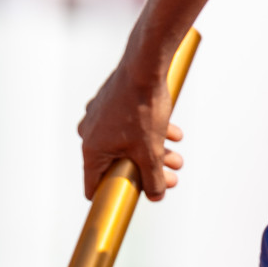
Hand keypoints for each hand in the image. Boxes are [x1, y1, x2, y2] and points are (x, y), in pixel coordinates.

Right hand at [77, 57, 184, 201]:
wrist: (145, 66)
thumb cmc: (141, 108)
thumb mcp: (150, 151)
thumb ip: (152, 178)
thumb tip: (156, 196)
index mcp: (92, 150)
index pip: (95, 185)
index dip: (113, 196)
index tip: (130, 201)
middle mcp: (90, 133)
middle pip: (119, 164)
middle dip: (149, 171)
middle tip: (171, 176)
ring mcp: (100, 116)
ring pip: (128, 143)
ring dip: (154, 152)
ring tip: (177, 155)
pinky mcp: (112, 102)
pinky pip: (129, 124)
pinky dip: (149, 131)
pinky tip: (174, 132)